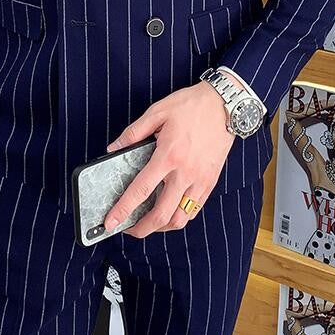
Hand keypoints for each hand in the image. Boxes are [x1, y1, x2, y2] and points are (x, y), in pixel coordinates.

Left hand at [102, 77, 239, 237]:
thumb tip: (114, 148)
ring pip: (180, 219)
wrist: (224, 105)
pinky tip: (169, 211)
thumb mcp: (157, 112)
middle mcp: (185, 173)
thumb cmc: (191, 106)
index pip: (140, 191)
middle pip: (161, 215)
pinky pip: (194, 210)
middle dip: (141, 229)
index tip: (110, 222)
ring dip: (161, 227)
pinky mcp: (210, 183)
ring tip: (147, 223)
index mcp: (168, 156)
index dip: (123, 209)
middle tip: (127, 229)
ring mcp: (200, 181)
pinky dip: (179, 217)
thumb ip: (133, 133)